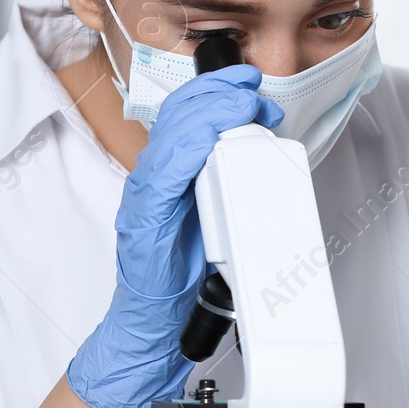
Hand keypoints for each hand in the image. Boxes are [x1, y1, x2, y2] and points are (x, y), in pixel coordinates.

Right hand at [66, 67, 281, 407]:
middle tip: (254, 91)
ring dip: (211, 112)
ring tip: (244, 107)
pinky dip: (186, 150)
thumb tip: (265, 156)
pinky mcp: (143, 221)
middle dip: (220, 92)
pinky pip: (162, 175)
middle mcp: (153, 178)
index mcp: (169, 174)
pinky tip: (207, 139)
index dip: (216, 88)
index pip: (186, 113)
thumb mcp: (215, 217)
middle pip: (180, 114)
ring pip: (172, 135)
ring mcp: (145, 198)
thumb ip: (228, 183)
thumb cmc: (182, 277)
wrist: (154, 325)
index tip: (249, 81)